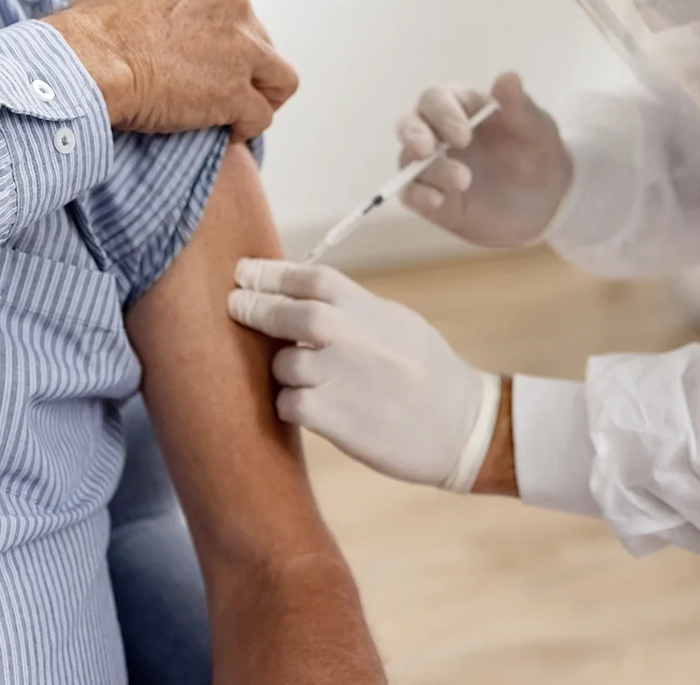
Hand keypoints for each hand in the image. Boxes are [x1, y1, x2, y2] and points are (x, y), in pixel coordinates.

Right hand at [46, 0, 298, 140]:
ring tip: (238, 114)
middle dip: (245, 68)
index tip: (205, 55)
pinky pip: (261, 116)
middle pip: (261, 42)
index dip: (225, 35)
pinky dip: (247, 129)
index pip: (237, 7)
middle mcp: (234, 5)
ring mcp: (241, 50)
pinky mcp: (236, 93)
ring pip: (279, 79)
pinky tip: (226, 134)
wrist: (90, 62)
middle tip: (216, 89)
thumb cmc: (97, 25)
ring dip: (263, 97)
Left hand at [227, 259, 490, 488]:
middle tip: (235, 304)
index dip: (272, 272)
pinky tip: (304, 406)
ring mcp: (346, 378)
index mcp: (372, 310)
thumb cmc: (431, 374)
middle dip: (256, 306)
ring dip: (281, 366)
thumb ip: (354, 309)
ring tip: (296, 373)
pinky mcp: (338, 420)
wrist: (464, 429)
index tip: (245, 271)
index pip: (312, 278)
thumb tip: (304, 296)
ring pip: (285, 362)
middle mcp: (357, 339)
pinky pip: (290, 403)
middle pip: (290, 312)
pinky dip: (289, 403)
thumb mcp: (399, 324)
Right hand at [395, 72, 570, 247]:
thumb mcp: (537, 131)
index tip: (463, 135)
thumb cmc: (537, 154)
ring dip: (429, 170)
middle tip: (427, 149)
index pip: (435, 99)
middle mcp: (437, 133)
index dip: (443, 114)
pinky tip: (437, 201)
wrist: (546, 201)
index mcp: (459, 106)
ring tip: (462, 181)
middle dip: (414, 135)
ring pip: (408, 161)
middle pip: (409, 125)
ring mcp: (431, 166)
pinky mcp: (430, 197)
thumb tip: (509, 76)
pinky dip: (418, 196)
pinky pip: (410, 194)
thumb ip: (520, 106)